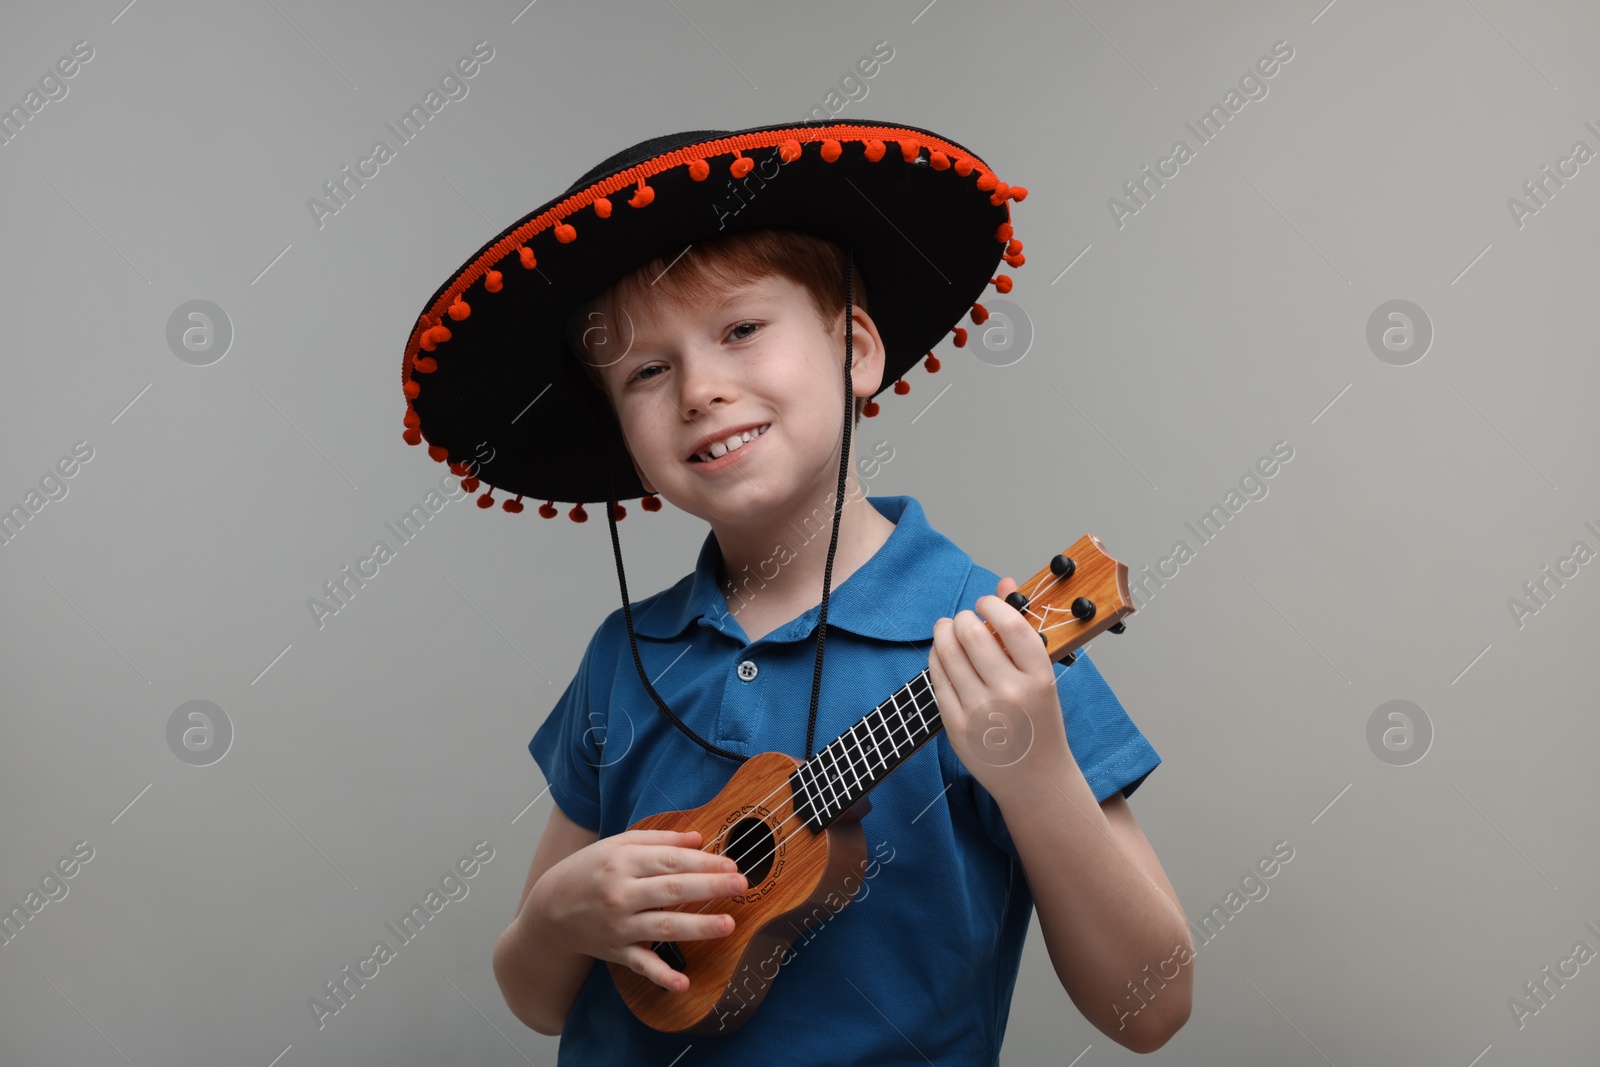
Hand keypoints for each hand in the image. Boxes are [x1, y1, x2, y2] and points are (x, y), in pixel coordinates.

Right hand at [526, 829, 746, 993]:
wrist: (549, 910)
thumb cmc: (588, 871)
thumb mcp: (617, 845)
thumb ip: (658, 840)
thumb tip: (697, 838)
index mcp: (623, 862)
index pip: (671, 861)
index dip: (704, 862)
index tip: (732, 864)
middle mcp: (621, 894)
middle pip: (673, 889)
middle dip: (710, 887)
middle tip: (742, 885)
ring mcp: (619, 925)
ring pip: (664, 926)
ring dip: (697, 926)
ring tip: (728, 925)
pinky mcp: (616, 951)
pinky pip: (642, 965)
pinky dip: (661, 976)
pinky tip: (684, 984)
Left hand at [929, 576, 1072, 799]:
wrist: (1035, 778)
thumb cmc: (1039, 721)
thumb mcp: (1042, 676)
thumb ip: (1021, 629)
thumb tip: (1005, 582)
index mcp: (1039, 678)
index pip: (1011, 625)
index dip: (992, 604)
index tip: (985, 602)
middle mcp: (1010, 693)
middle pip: (972, 634)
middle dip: (963, 617)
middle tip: (964, 618)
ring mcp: (981, 712)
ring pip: (948, 653)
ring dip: (944, 631)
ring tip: (948, 627)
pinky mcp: (956, 726)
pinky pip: (936, 679)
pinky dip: (936, 658)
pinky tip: (942, 653)